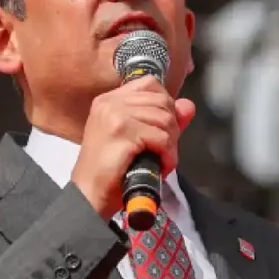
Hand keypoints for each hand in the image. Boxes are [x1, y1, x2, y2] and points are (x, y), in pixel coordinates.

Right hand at [71, 76, 194, 217]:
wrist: (89, 194)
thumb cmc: (111, 170)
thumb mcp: (137, 139)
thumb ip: (163, 120)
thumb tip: (188, 106)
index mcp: (109, 100)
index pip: (150, 84)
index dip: (165, 104)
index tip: (163, 128)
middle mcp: (110, 103)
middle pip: (161, 101)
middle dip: (172, 127)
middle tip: (165, 150)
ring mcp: (115, 115)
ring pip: (165, 119)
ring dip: (171, 144)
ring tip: (162, 159)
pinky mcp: (122, 131)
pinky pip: (161, 137)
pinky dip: (168, 155)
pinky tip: (161, 166)